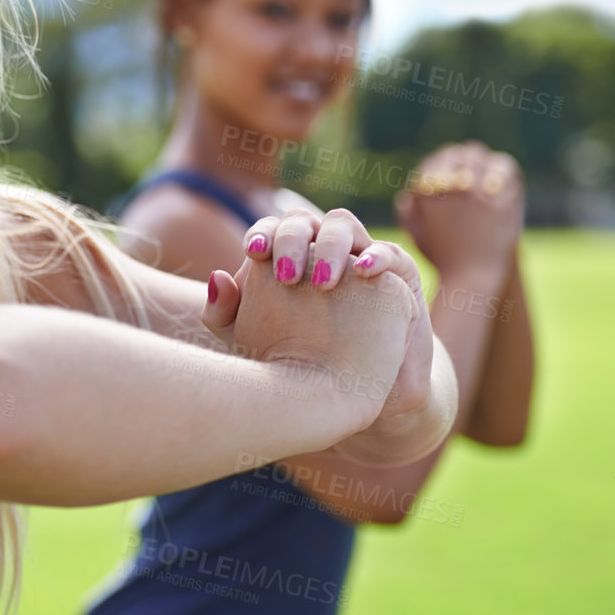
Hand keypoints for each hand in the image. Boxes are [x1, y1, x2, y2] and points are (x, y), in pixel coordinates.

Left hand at [202, 208, 420, 428]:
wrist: (356, 394)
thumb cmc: (297, 361)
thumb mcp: (253, 345)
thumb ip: (225, 316)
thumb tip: (217, 279)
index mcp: (284, 254)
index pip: (270, 229)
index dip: (262, 233)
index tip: (253, 253)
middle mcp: (318, 247)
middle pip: (302, 220)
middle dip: (292, 239)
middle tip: (286, 275)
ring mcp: (357, 255)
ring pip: (343, 224)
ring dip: (332, 244)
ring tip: (323, 281)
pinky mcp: (397, 275)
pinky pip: (391, 253)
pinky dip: (378, 255)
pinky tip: (364, 270)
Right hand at [397, 141, 523, 286]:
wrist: (471, 276)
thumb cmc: (442, 257)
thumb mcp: (415, 235)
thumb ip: (407, 214)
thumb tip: (407, 196)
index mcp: (427, 195)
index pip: (433, 164)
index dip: (438, 165)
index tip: (445, 171)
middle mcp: (450, 190)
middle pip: (456, 155)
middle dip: (460, 159)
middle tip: (467, 164)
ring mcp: (477, 195)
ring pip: (478, 157)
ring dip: (480, 161)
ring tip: (484, 170)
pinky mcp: (499, 201)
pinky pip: (503, 171)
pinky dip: (502, 170)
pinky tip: (501, 178)